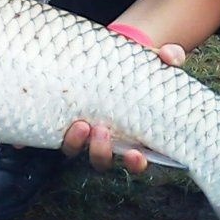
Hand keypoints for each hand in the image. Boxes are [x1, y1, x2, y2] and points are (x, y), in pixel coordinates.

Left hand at [60, 42, 186, 172]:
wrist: (108, 56)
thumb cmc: (139, 67)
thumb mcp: (157, 61)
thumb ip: (169, 58)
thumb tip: (170, 55)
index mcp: (132, 135)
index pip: (136, 161)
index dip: (136, 163)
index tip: (136, 155)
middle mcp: (106, 139)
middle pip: (101, 160)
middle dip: (101, 152)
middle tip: (101, 130)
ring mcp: (83, 130)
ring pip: (76, 150)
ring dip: (76, 143)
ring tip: (81, 124)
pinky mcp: (64, 118)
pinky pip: (54, 132)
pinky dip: (49, 133)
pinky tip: (50, 121)